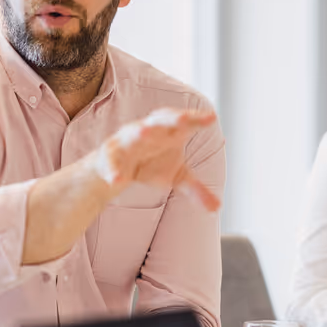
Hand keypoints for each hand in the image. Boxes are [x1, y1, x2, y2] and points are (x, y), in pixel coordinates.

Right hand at [90, 108, 219, 209]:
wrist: (118, 172)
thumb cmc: (152, 165)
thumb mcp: (177, 177)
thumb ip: (196, 190)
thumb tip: (216, 208)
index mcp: (168, 132)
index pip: (185, 124)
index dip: (197, 119)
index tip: (212, 118)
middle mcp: (148, 131)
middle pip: (160, 120)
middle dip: (171, 118)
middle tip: (184, 119)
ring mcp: (127, 140)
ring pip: (132, 133)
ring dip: (139, 132)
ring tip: (145, 132)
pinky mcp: (109, 155)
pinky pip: (110, 161)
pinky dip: (113, 169)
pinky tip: (117, 180)